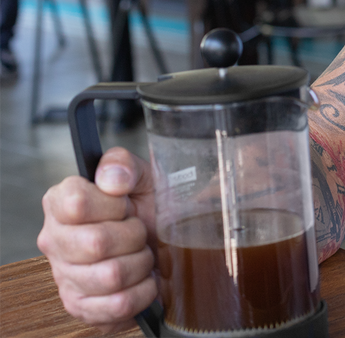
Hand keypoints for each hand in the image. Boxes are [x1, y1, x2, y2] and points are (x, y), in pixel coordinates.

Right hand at [38, 147, 157, 330]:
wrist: (165, 242)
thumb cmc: (150, 207)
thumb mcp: (144, 176)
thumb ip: (124, 165)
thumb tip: (111, 178)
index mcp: (61, 203)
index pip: (77, 204)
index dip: (113, 205)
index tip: (126, 205)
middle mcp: (54, 240)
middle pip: (96, 243)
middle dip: (133, 235)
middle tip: (139, 231)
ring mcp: (64, 276)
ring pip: (111, 275)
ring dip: (140, 264)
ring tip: (141, 254)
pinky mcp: (80, 306)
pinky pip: (118, 304)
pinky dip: (143, 291)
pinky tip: (143, 279)